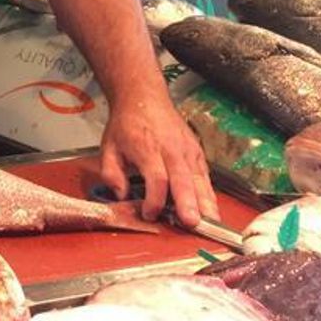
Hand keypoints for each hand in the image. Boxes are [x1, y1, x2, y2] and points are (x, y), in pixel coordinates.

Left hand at [98, 91, 216, 228]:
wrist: (144, 97)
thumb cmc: (126, 124)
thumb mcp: (108, 147)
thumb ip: (111, 174)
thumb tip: (121, 196)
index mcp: (147, 148)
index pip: (156, 178)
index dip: (155, 199)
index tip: (149, 214)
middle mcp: (170, 149)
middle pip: (182, 178)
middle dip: (188, 203)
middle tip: (192, 223)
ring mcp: (187, 149)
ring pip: (199, 178)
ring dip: (205, 202)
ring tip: (211, 223)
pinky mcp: (196, 150)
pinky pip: (204, 174)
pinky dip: (209, 193)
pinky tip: (212, 210)